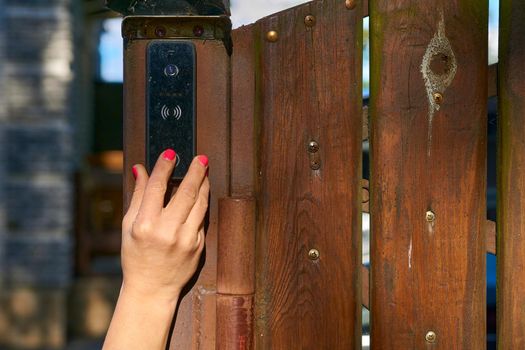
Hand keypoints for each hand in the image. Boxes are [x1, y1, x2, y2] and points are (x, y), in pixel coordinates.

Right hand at [121, 149, 209, 304]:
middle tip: (201, 158)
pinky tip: (202, 193)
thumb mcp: (129, 226)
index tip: (171, 153)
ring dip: (204, 184)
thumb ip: (138, 196)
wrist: (152, 288)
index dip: (164, 167)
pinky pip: (202, 219)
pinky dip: (202, 203)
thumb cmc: (136, 256)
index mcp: (145, 225)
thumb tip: (141, 168)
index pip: (157, 187)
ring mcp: (185, 240)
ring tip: (204, 171)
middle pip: (186, 192)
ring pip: (199, 203)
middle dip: (195, 171)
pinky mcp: (198, 246)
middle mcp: (167, 231)